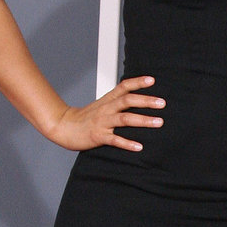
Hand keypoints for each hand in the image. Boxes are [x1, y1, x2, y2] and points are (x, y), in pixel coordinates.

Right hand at [46, 75, 164, 151]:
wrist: (64, 127)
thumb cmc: (86, 117)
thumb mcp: (102, 105)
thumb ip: (117, 100)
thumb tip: (137, 98)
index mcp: (108, 100)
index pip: (124, 87)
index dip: (138, 82)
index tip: (152, 80)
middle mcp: (106, 109)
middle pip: (128, 101)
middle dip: (146, 101)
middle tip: (162, 103)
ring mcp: (102, 122)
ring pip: (125, 119)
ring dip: (143, 120)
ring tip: (159, 122)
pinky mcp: (98, 136)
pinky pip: (115, 140)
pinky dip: (127, 143)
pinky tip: (139, 147)